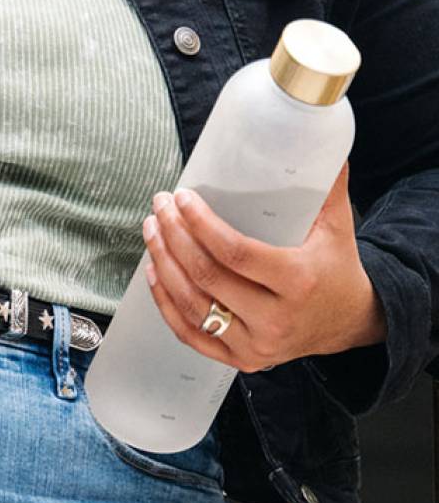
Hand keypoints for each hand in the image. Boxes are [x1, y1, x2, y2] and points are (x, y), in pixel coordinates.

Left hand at [141, 163, 385, 374]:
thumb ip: (324, 186)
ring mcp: (257, 345)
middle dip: (174, 236)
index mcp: (298, 282)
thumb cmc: (336, 267)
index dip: (201, 225)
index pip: (236, 253)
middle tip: (160, 206)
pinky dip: (166, 304)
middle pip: (207, 277)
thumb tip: (315, 141)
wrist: (351, 322)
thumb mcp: (337, 226)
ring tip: (151, 230)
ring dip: (163, 264)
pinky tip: (154, 272)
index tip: (181, 197)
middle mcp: (276, 320)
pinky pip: (191, 335)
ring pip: (193, 306)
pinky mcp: (242, 360)